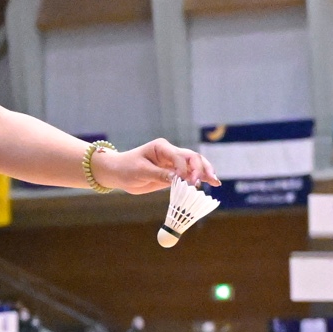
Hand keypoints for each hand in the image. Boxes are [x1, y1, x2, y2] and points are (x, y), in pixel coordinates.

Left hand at [96, 139, 219, 194]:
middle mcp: (170, 153)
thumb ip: (159, 175)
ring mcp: (173, 163)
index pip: (179, 157)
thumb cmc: (126, 168)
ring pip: (194, 165)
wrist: (117, 172)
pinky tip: (211, 183)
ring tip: (215, 182)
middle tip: (205, 181)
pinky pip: (188, 175)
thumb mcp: (140, 171)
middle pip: (192, 158)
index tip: (185, 182)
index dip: (184, 169)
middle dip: (200, 168)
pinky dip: (199, 179)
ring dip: (205, 173)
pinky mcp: (173, 174)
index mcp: (162, 147)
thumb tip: (178, 179)